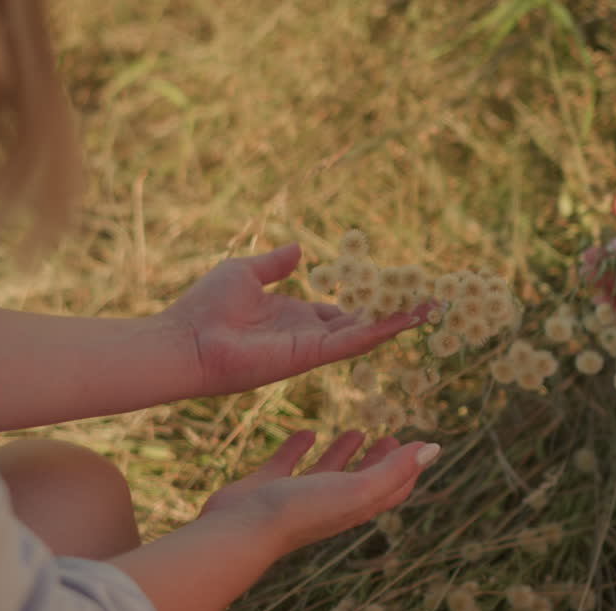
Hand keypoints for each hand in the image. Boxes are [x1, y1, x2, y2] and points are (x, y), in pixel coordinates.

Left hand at [162, 244, 426, 396]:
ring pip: (363, 334)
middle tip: (427, 299)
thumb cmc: (205, 309)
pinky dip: (379, 331)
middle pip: (359, 322)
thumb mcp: (245, 273)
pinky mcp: (309, 356)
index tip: (394, 288)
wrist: (186, 341)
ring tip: (429, 309)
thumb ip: (275, 264)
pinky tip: (405, 320)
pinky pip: (350, 342)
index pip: (338, 310)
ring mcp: (310, 347)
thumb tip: (300, 248)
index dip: (366, 299)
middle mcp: (306, 333)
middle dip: (392, 311)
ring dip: (396, 322)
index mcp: (292, 315)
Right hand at [200, 431, 437, 553]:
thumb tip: (435, 449)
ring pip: (328, 471)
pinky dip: (300, 447)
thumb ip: (394, 469)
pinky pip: (288, 462)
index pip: (392, 490)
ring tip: (357, 430)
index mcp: (354, 508)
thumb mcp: (357, 489)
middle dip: (380, 460)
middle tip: (391, 437)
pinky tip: (307, 432)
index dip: (408, 470)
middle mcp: (329, 504)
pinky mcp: (268, 486)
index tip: (420, 446)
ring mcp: (297, 496)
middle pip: (364, 480)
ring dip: (344, 452)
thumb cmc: (302, 512)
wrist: (242, 530)